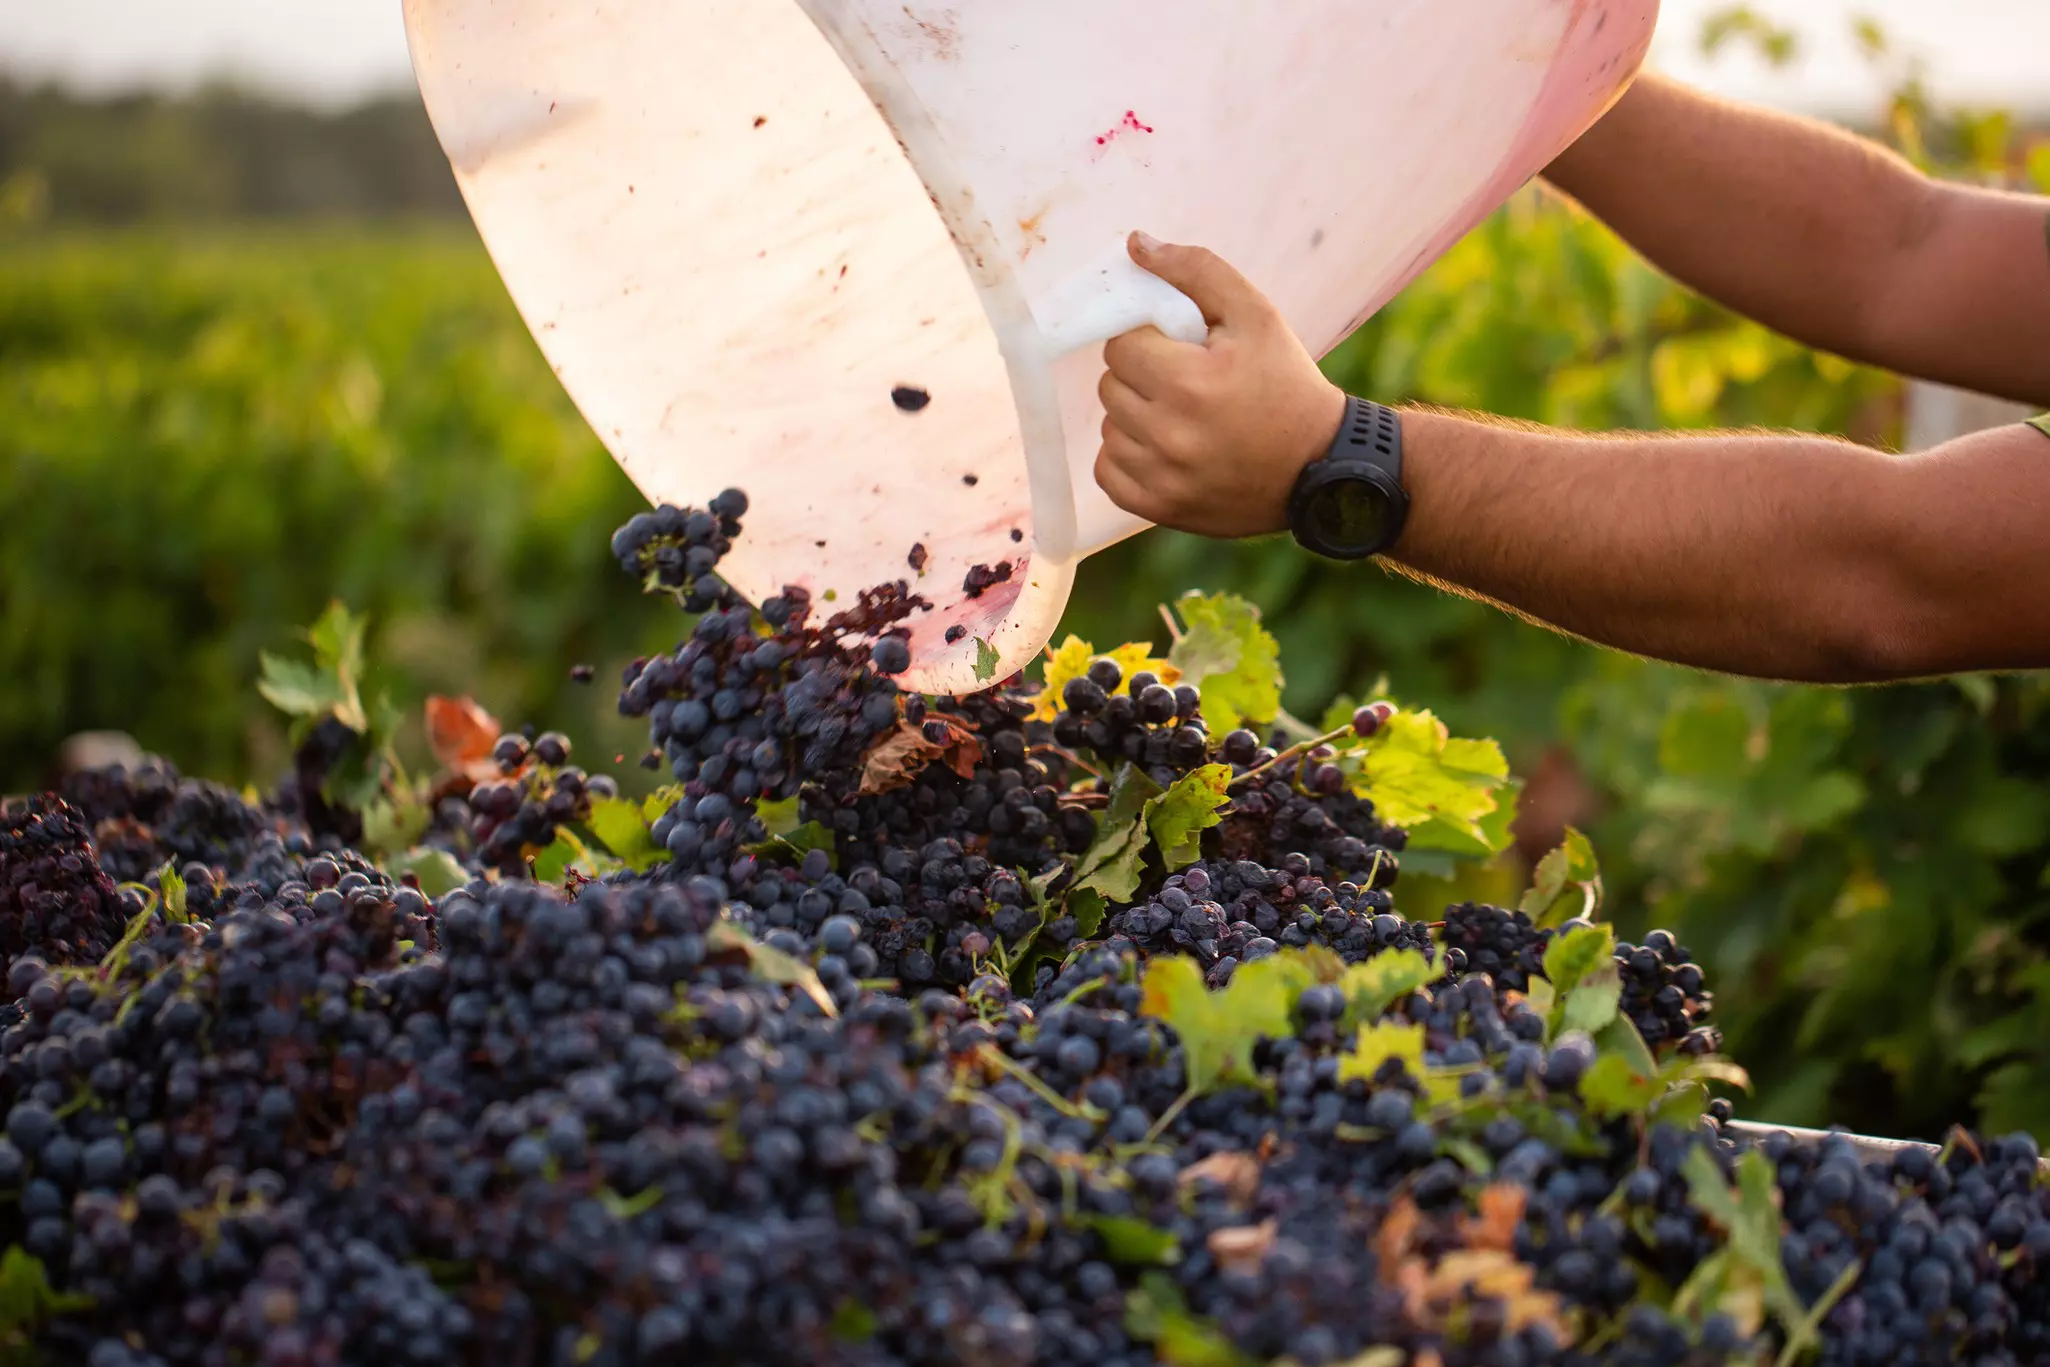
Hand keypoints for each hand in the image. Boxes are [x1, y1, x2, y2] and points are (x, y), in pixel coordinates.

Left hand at [1093, 232, 1347, 538]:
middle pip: (1111, 386)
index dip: (1147, 341)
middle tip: (1183, 381)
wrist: (1321, 466)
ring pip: (1109, 428)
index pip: (1121, 346)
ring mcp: (1163, 477)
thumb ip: (1196, 271)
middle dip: (1141, 376)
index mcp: (1190, 382)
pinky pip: (1108, 472)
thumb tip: (1136, 245)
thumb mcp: (1256, 314)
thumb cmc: (1287, 383)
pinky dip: (1127, 458)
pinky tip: (1164, 448)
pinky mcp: (1160, 509)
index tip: (1178, 350)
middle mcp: (1171, 434)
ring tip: (1180, 416)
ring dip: (1134, 417)